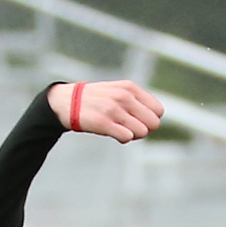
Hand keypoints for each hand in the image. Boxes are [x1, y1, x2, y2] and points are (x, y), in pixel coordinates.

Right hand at [47, 80, 164, 142]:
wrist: (67, 102)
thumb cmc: (97, 100)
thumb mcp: (119, 91)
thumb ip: (138, 101)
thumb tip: (156, 121)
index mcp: (130, 88)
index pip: (158, 111)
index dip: (150, 119)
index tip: (138, 119)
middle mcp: (123, 96)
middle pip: (153, 123)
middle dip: (144, 129)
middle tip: (130, 127)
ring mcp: (113, 109)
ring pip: (142, 132)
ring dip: (132, 135)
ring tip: (119, 128)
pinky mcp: (103, 123)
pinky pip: (127, 138)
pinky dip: (122, 139)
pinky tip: (112, 132)